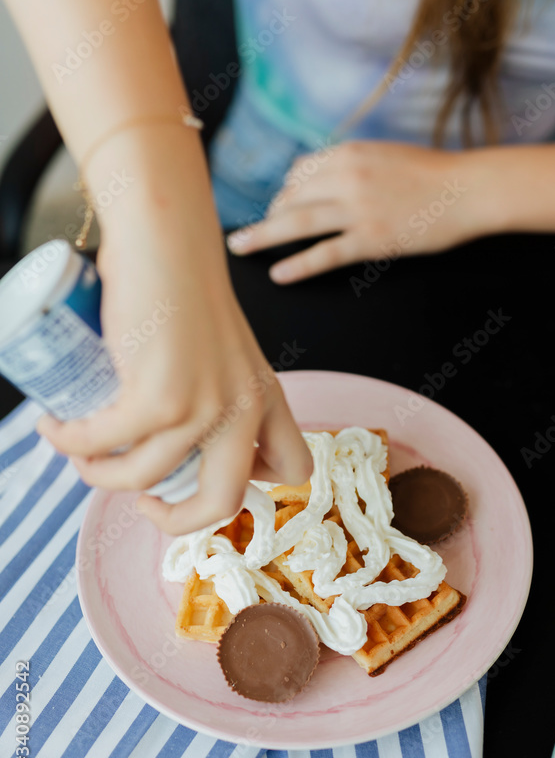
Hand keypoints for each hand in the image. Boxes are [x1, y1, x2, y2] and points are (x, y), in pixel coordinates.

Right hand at [37, 133, 311, 534]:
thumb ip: (216, 385)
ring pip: (148, 480)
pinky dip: (71, 445)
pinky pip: (104, 446)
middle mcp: (244, 407)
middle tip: (144, 501)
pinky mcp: (159, 397)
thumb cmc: (182, 284)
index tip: (205, 478)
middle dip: (177, 521)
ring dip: (103, 477)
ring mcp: (204, 406)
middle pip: (224, 502)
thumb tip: (170, 435)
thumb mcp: (223, 347)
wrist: (165, 236)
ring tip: (82, 456)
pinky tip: (57, 428)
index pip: (293, 469)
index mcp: (266, 396)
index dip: (252, 488)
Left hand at [227, 140, 492, 281]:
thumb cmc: (432, 172)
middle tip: (255, 232)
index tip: (281, 204)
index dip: (286, 190)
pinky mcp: (371, 240)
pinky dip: (298, 265)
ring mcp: (357, 210)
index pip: (299, 171)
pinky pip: (325, 254)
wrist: (467, 189)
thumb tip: (323, 177)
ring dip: (262, 236)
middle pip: (291, 197)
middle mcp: (346, 178)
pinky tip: (278, 274)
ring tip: (238, 247)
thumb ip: (353, 164)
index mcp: (348, 154)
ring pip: (297, 224)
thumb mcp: (385, 155)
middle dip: (270, 215)